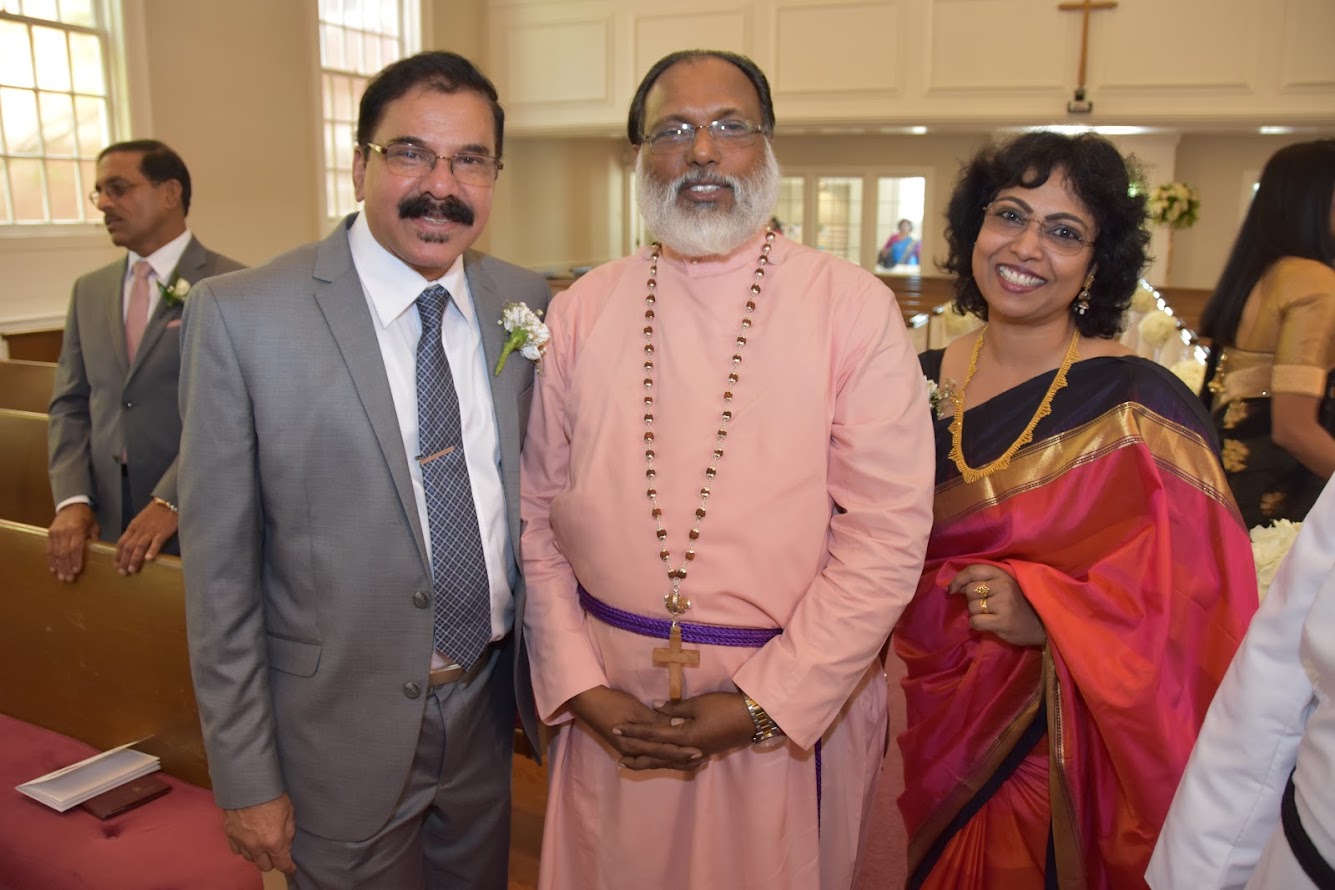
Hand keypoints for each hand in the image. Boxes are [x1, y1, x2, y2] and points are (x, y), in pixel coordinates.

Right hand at [47, 503, 98, 581]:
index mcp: (77, 529)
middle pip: (64, 552)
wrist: (72, 505)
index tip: (76, 571)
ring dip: (58, 566)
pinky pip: (49, 549)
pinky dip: (51, 560)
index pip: (75, 547)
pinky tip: (53, 568)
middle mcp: (64, 531)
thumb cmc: (86, 517)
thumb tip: (97, 553)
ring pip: (55, 553)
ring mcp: (55, 532)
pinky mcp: (49, 533)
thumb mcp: (94, 526)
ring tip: (61, 577)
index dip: (75, 560)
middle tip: (68, 579)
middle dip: (66, 567)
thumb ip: (94, 539)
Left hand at [114, 500, 177, 574]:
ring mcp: (151, 531)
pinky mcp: (163, 531)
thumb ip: (135, 532)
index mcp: (133, 527)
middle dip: (124, 561)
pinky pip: (156, 542)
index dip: (117, 555)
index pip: (121, 543)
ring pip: (139, 546)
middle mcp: (139, 530)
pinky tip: (149, 559)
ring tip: (132, 570)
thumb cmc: (155, 513)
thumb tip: (130, 547)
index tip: (116, 565)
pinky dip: (151, 550)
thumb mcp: (141, 521)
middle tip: (122, 572)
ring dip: (134, 559)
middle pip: (128, 547)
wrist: (168, 502)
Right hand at [223, 793, 296, 874]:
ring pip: (250, 859)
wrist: (246, 783)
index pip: (282, 863)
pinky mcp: (229, 835)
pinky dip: (243, 848)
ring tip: (262, 844)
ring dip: (257, 855)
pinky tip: (248, 841)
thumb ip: (288, 831)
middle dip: (272, 861)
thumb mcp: (288, 811)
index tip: (291, 868)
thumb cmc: (271, 794)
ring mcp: (241, 842)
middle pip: (264, 866)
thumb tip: (287, 843)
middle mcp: (256, 846)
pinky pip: (236, 850)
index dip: (288, 867)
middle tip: (276, 852)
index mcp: (274, 841)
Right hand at [566, 685, 702, 771]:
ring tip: (690, 763)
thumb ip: (655, 721)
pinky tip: (667, 761)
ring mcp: (628, 750)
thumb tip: (676, 727)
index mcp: (635, 743)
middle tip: (701, 760)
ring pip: (654, 761)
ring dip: (672, 763)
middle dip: (681, 761)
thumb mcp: (635, 709)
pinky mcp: (625, 746)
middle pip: (661, 760)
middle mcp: (632, 751)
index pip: (664, 750)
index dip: (682, 752)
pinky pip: (646, 758)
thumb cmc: (611, 702)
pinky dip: (659, 760)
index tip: (699, 752)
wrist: (587, 701)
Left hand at [614, 692, 756, 759]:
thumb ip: (676, 707)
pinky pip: (679, 762)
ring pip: (666, 761)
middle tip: (615, 746)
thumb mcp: (700, 704)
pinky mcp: (704, 754)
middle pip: (655, 753)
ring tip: (629, 761)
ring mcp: (697, 755)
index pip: (653, 734)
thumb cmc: (726, 707)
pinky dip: (665, 762)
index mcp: (686, 737)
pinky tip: (659, 761)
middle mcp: (689, 751)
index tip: (617, 728)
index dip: (634, 731)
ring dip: (646, 761)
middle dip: (634, 749)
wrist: (753, 719)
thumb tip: (655, 707)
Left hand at [948, 565, 1045, 647]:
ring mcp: (1003, 603)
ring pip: (971, 607)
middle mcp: (1003, 586)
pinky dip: (977, 625)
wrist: (1040, 626)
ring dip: (976, 614)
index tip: (952, 589)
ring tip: (991, 615)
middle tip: (985, 606)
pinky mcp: (1002, 621)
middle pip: (970, 590)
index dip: (958, 579)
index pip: (973, 570)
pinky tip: (988, 625)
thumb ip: (983, 582)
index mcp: (1003, 574)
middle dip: (972, 600)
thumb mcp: (1004, 586)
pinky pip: (975, 621)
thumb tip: (953, 586)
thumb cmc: (1018, 605)